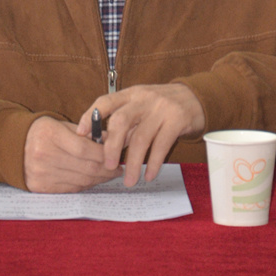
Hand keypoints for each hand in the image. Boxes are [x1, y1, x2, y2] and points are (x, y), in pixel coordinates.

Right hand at [24, 116, 122, 192]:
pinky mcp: (40, 188)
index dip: (104, 155)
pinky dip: (86, 185)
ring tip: (109, 174)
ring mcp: (42, 174)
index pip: (84, 149)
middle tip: (118, 168)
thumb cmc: (41, 132)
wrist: (12, 146)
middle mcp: (44, 155)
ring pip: (81, 180)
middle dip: (106, 169)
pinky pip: (71, 189)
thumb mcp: (61, 125)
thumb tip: (112, 140)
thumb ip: (86, 133)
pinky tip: (94, 180)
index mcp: (50, 135)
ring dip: (99, 179)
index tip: (116, 156)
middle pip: (85, 167)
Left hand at [76, 83, 204, 187]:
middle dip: (111, 146)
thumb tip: (103, 147)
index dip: (90, 117)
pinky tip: (149, 175)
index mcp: (130, 94)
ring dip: (133, 162)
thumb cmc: (160, 106)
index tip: (80, 135)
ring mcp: (161, 108)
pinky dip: (153, 163)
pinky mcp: (177, 120)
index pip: (105, 101)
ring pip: (141, 138)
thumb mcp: (140, 106)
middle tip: (107, 166)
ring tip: (129, 181)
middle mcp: (143, 99)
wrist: (194, 97)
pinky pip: (161, 145)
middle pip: (121, 121)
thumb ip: (125, 122)